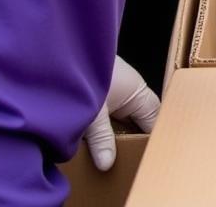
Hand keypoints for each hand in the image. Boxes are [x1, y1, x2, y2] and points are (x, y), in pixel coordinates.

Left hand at [83, 56, 159, 171]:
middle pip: (140, 119)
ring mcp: (116, 90)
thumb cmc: (84, 72)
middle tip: (127, 160)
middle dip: (134, 138)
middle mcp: (130, 89)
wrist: (60, 51)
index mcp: (138, 91)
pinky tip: (96, 141)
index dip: (152, 138)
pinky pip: (111, 114)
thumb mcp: (93, 112)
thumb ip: (102, 139)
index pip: (155, 118)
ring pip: (124, 118)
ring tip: (111, 155)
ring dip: (117, 134)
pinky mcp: (101, 91)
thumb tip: (107, 164)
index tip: (147, 157)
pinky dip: (106, 127)